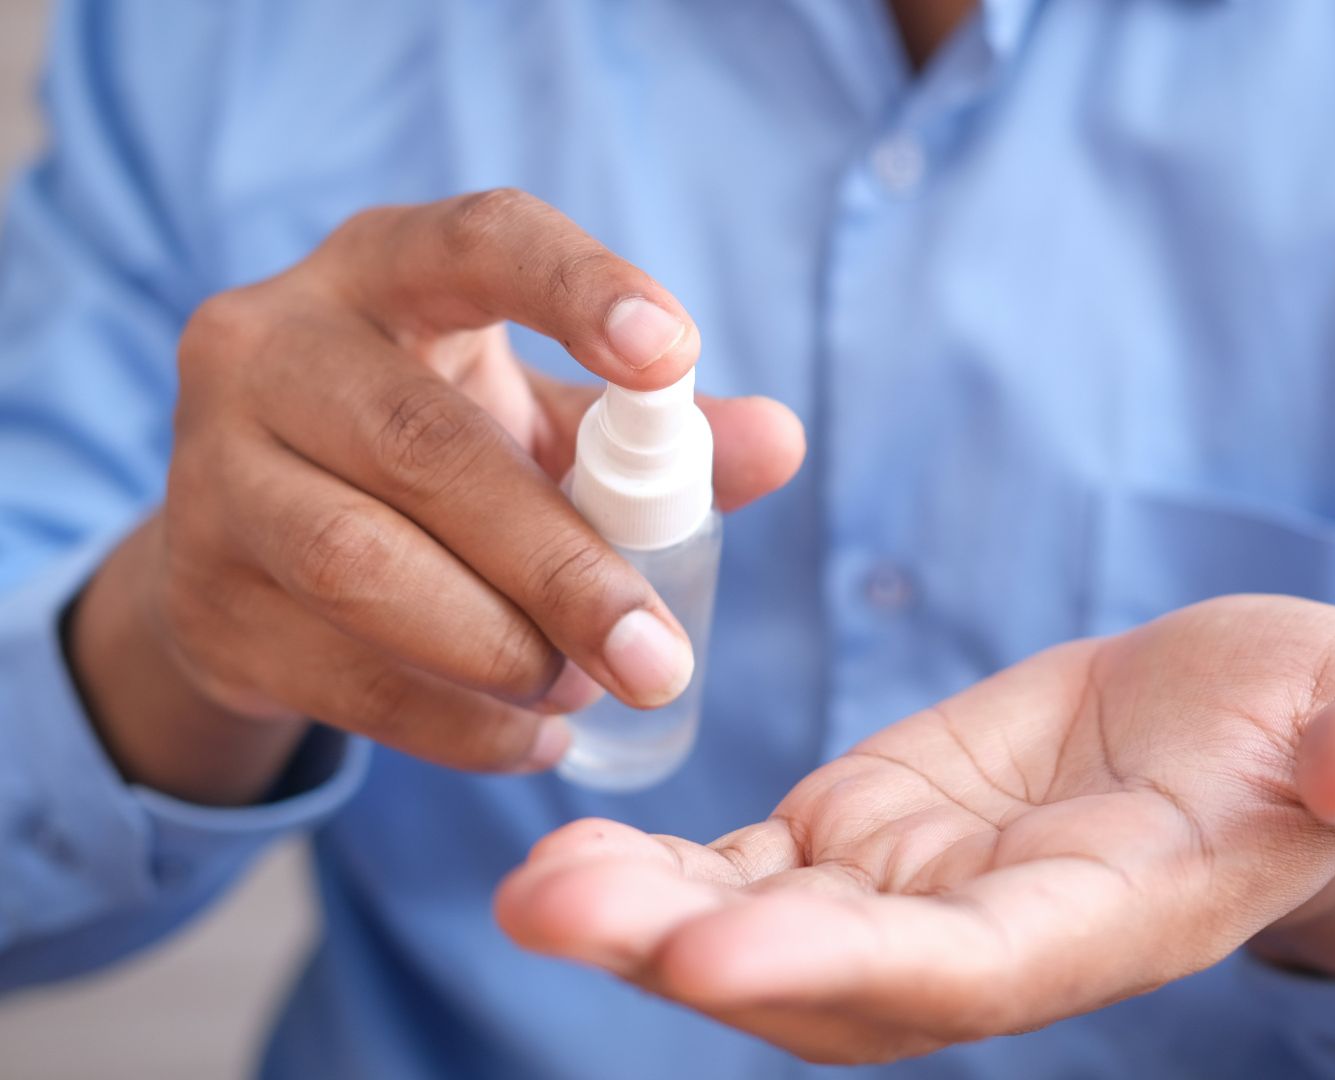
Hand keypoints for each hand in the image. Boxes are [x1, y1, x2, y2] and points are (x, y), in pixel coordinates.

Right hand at [67, 189, 804, 804]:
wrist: (257, 544)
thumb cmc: (437, 451)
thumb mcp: (543, 422)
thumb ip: (655, 435)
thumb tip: (779, 443)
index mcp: (385, 269)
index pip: (478, 241)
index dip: (576, 287)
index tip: (673, 356)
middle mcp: (273, 345)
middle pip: (426, 446)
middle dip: (562, 566)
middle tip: (661, 659)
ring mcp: (213, 469)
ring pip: (361, 564)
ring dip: (499, 650)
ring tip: (583, 692)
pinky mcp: (199, 594)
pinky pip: (338, 673)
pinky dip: (456, 723)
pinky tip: (531, 738)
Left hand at [495, 595, 1334, 1062]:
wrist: (1273, 732)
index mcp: (1118, 913)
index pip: (978, 968)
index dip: (853, 967)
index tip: (723, 950)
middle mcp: (999, 932)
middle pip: (833, 976)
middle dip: (695, 954)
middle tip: (557, 907)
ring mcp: (926, 886)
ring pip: (770, 927)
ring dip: (649, 919)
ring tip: (537, 882)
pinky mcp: (878, 828)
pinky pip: (756, 865)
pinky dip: (668, 870)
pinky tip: (574, 851)